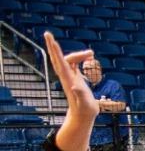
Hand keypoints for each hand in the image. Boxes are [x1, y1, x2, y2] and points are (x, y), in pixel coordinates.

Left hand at [45, 33, 98, 150]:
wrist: (83, 116)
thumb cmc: (85, 111)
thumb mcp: (86, 104)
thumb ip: (81, 95)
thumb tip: (75, 86)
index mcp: (69, 80)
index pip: (61, 62)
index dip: (56, 51)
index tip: (51, 40)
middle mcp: (67, 77)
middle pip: (58, 59)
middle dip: (52, 47)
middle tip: (48, 34)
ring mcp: (70, 77)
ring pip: (67, 60)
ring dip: (77, 54)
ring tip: (91, 54)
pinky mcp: (74, 78)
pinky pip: (73, 64)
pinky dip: (79, 58)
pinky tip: (88, 58)